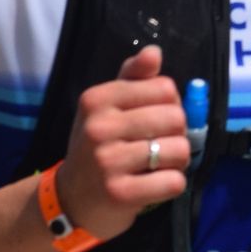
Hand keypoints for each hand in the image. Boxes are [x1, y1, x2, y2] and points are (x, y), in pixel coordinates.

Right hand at [53, 46, 188, 240]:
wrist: (71, 199)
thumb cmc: (96, 147)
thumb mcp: (105, 108)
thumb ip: (132, 78)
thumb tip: (154, 52)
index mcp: (96, 99)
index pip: (164, 88)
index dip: (171, 103)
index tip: (155, 119)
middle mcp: (98, 127)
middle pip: (175, 118)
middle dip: (177, 134)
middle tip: (159, 145)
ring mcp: (107, 161)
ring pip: (179, 150)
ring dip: (177, 161)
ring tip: (157, 165)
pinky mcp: (120, 193)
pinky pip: (173, 182)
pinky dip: (172, 184)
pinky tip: (154, 184)